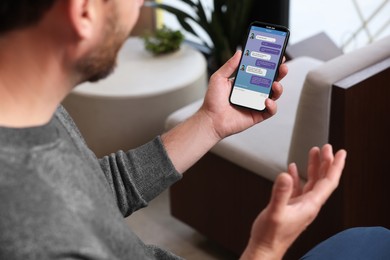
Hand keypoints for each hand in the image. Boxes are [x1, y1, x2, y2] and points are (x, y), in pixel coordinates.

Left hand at [198, 50, 287, 139]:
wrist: (210, 120)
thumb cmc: (213, 101)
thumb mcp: (219, 78)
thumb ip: (229, 66)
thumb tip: (239, 52)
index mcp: (245, 81)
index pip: (260, 70)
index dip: (269, 63)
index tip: (276, 54)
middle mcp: (253, 92)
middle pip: (271, 80)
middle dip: (279, 72)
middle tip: (282, 66)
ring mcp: (256, 103)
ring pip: (274, 94)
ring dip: (278, 88)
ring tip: (275, 84)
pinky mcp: (258, 115)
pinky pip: (270, 110)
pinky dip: (272, 105)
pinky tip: (266, 101)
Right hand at [241, 144, 346, 259]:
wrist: (264, 249)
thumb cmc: (270, 236)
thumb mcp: (275, 212)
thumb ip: (280, 193)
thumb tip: (286, 174)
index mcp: (310, 205)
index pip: (328, 182)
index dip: (335, 166)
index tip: (340, 152)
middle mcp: (308, 205)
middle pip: (322, 180)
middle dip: (326, 162)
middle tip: (327, 147)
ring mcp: (300, 206)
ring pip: (311, 182)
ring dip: (314, 167)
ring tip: (313, 153)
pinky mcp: (290, 207)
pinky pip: (298, 188)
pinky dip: (298, 177)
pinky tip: (293, 170)